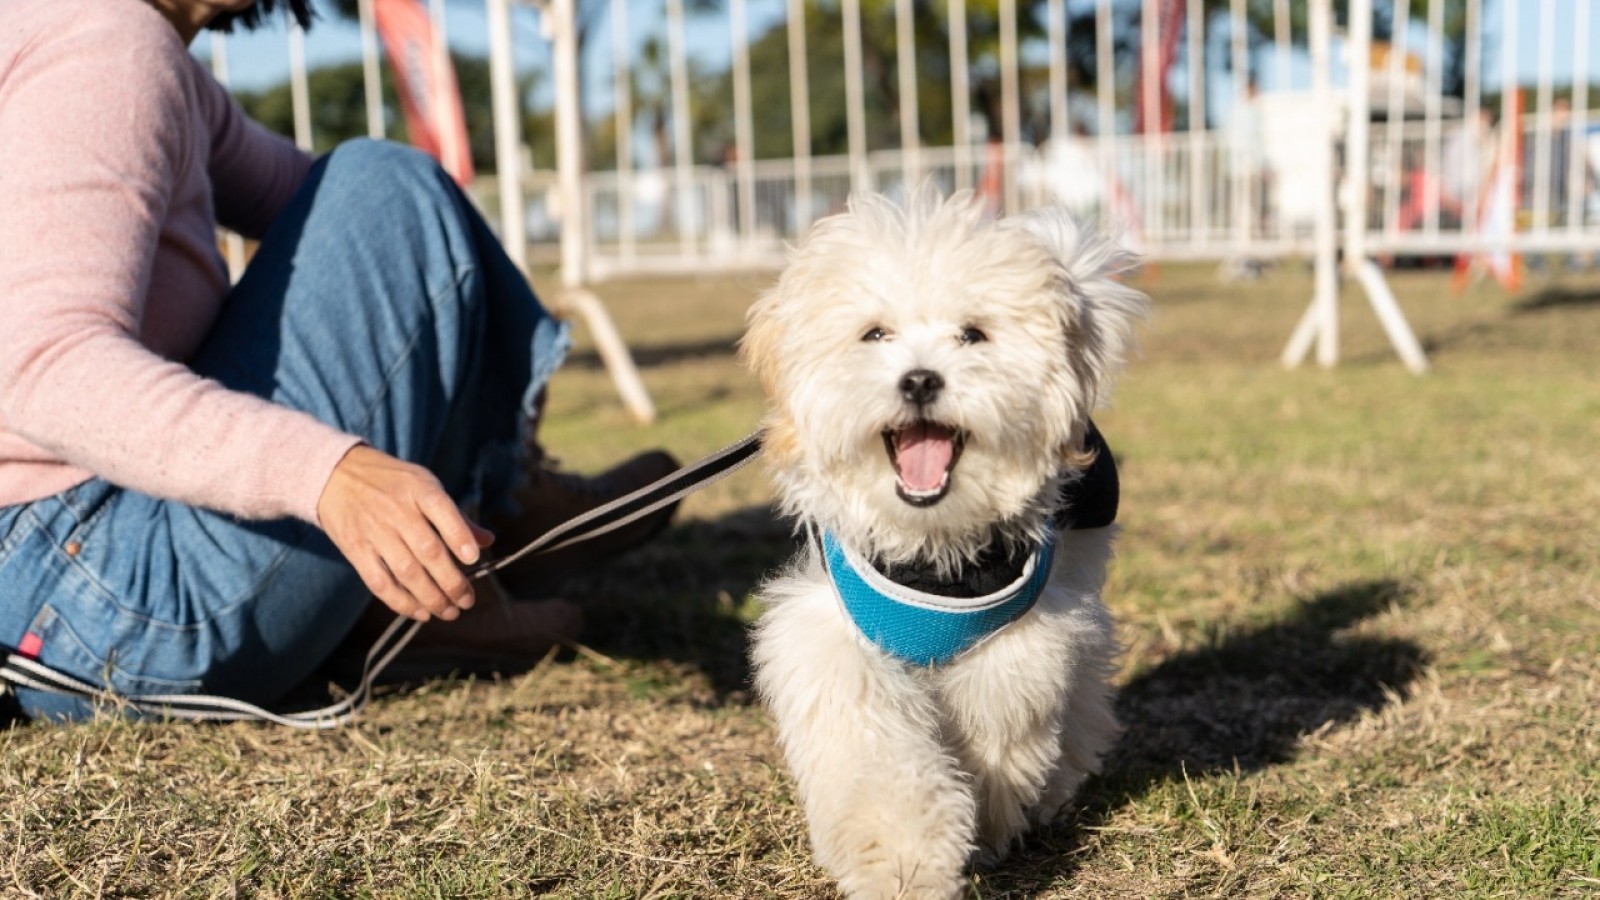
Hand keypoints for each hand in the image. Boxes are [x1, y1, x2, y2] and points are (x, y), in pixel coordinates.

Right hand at [316, 445, 494, 620]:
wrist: (336, 476)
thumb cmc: (393, 484)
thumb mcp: (425, 485)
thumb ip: (455, 516)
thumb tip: (487, 540)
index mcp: (419, 489)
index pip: (443, 510)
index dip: (459, 536)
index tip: (474, 560)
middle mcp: (397, 510)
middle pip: (428, 550)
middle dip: (452, 581)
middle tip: (467, 601)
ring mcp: (374, 531)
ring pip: (406, 572)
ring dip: (431, 598)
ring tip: (450, 612)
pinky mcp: (356, 550)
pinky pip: (380, 583)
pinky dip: (401, 602)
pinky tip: (421, 613)